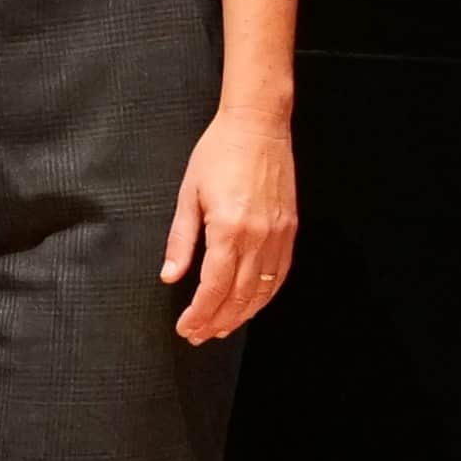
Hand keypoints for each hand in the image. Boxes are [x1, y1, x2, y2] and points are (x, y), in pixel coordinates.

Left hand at [161, 101, 297, 344]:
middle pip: (239, 296)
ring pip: (262, 291)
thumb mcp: (188, 194)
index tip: (187, 328)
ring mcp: (278, 234)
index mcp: (229, 229)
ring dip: (242, 315)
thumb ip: (181, 240)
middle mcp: (258, 237)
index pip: (214, 287)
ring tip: (222, 328)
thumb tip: (170, 276)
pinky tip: (251, 305)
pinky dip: (265, 296)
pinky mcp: (290, 229)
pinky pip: (280, 274)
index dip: (200, 314)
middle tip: (199, 336)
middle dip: (217, 321)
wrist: (257, 124)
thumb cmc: (218, 152)